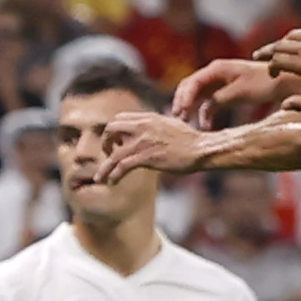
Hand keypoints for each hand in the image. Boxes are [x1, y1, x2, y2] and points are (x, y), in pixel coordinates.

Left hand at [77, 110, 205, 184]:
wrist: (201, 149)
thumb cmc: (190, 140)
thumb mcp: (170, 124)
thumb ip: (155, 125)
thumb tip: (150, 128)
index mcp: (148, 117)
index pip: (120, 118)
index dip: (114, 131)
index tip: (116, 143)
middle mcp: (143, 126)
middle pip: (111, 129)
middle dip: (105, 143)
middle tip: (108, 155)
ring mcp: (143, 141)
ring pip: (114, 154)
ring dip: (104, 167)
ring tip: (99, 178)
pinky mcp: (147, 157)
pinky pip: (123, 166)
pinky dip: (114, 175)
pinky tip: (112, 182)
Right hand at [169, 56, 280, 120]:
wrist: (282, 82)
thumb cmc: (263, 84)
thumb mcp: (240, 93)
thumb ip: (219, 99)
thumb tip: (203, 110)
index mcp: (217, 69)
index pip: (192, 82)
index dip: (184, 97)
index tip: (181, 112)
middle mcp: (215, 73)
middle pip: (190, 86)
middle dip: (183, 102)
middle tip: (178, 118)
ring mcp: (219, 81)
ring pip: (197, 94)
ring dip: (191, 107)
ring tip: (186, 122)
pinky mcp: (225, 90)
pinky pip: (208, 101)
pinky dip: (204, 112)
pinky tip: (205, 125)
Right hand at [256, 20, 300, 95]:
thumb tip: (284, 105)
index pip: (277, 61)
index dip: (271, 68)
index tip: (273, 74)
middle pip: (279, 46)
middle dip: (267, 52)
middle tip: (258, 56)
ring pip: (291, 36)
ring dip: (281, 43)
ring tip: (276, 49)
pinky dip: (297, 37)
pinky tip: (298, 44)